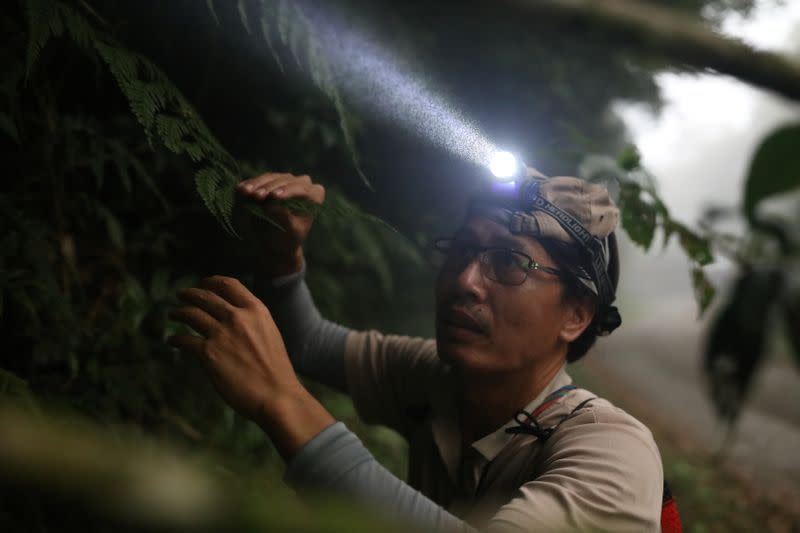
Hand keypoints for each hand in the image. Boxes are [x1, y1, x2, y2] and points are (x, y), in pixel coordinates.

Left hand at [168, 275, 302, 422]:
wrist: (276, 394)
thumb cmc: (275, 369)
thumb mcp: (269, 333)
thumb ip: (251, 322)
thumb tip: (231, 318)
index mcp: (256, 310)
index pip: (229, 284)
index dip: (212, 281)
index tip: (204, 283)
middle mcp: (237, 317)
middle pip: (206, 296)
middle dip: (190, 293)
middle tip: (181, 295)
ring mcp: (221, 334)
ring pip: (191, 314)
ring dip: (178, 313)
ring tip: (173, 314)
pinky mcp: (208, 354)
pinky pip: (184, 340)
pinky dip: (175, 339)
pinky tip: (172, 340)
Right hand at [237, 173, 324, 275]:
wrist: (276, 243)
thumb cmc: (288, 239)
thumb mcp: (289, 232)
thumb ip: (283, 218)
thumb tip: (271, 206)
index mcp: (314, 196)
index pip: (302, 190)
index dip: (288, 192)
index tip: (274, 197)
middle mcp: (303, 184)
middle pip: (286, 180)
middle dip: (270, 188)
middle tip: (257, 196)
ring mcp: (286, 180)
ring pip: (272, 177)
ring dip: (257, 185)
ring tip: (245, 192)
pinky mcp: (271, 181)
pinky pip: (260, 180)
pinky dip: (250, 185)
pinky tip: (240, 189)